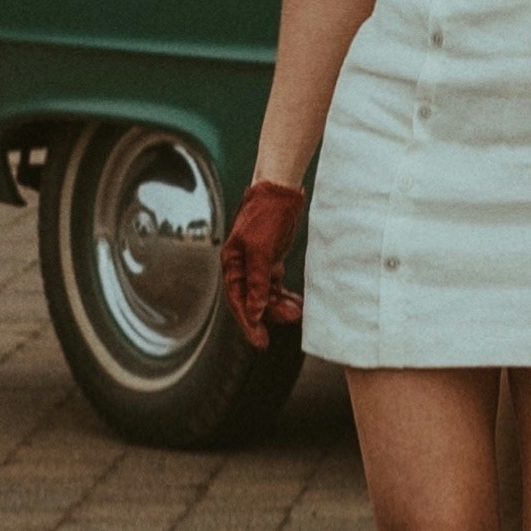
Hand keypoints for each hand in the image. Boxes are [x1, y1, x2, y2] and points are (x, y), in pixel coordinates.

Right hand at [219, 176, 306, 347]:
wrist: (280, 189)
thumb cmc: (266, 215)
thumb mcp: (261, 249)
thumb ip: (258, 281)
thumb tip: (254, 311)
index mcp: (232, 264)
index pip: (238, 300)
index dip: (249, 322)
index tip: (260, 340)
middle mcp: (242, 266)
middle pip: (253, 300)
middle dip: (269, 314)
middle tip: (290, 322)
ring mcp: (257, 263)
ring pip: (265, 294)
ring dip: (279, 305)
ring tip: (297, 312)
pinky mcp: (271, 258)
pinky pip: (274, 284)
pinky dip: (284, 294)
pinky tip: (296, 302)